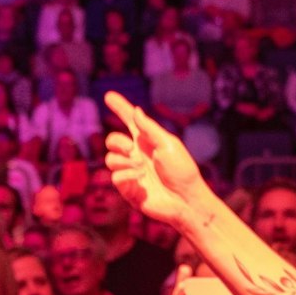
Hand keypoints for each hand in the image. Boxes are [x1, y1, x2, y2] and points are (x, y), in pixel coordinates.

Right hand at [102, 91, 214, 228]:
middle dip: (116, 141)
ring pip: (111, 159)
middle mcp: (137, 155)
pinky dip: (127, 175)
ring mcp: (131, 172)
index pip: (129, 121)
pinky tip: (141, 178)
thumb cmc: (182, 171)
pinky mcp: (128, 189)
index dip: (120, 107)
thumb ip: (149, 129)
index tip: (109, 95)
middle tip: (131, 148)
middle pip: (112, 141)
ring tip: (141, 168)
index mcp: (147, 141)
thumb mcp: (168, 144)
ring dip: (124, 161)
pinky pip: (115, 178)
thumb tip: (136, 110)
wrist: (186, 199)